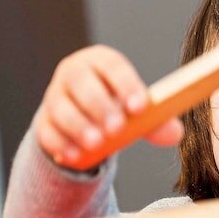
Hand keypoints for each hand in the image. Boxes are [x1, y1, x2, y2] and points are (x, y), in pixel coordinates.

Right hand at [36, 45, 183, 167]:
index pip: (113, 66)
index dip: (126, 85)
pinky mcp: (43, 122)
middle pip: (82, 83)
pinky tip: (74, 156)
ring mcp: (54, 96)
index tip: (140, 107)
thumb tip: (174, 133)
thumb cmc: (116, 106)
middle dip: (100, 106)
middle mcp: (74, 73)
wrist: (84, 118)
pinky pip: (47, 132)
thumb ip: (157, 121)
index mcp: (101, 61)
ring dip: (79, 126)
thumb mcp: (137, 110)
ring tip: (97, 143)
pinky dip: (61, 144)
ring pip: (61, 107)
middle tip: (117, 128)